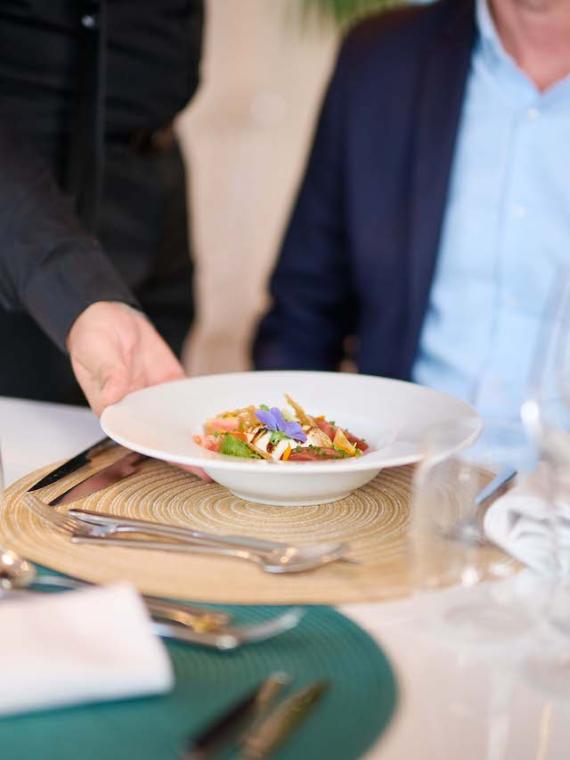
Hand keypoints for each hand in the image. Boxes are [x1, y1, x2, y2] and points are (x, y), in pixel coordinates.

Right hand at [67, 302, 209, 480]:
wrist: (109, 315)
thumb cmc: (93, 336)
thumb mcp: (96, 352)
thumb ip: (107, 374)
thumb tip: (112, 396)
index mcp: (113, 410)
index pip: (140, 437)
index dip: (163, 452)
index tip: (184, 464)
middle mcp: (137, 410)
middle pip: (164, 436)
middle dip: (188, 453)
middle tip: (214, 469)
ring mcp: (156, 398)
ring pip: (181, 421)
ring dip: (201, 436)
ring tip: (224, 454)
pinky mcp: (171, 383)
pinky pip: (189, 399)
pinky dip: (205, 410)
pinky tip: (224, 422)